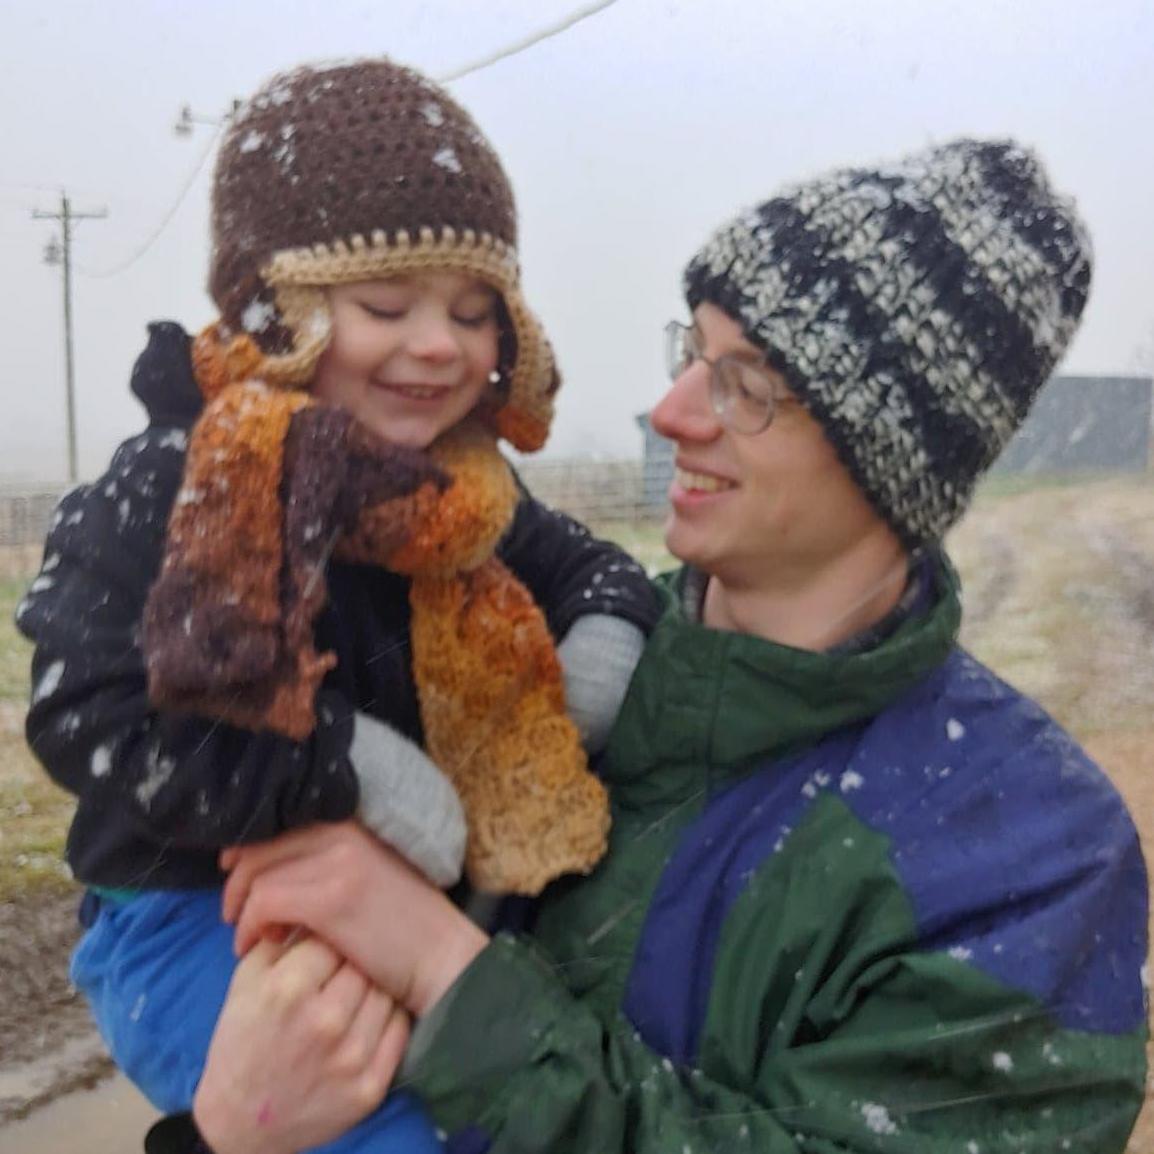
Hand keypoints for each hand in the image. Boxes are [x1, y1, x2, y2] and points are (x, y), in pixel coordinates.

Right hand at [192, 934, 408, 1153]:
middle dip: (354, 958)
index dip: (329, 937)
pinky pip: (398, 1030)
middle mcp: (324, 1022)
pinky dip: (388, 1019)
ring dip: (374, 986)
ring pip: (386, 992)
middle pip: (364, 961)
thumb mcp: (246, 981)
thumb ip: (279, 936)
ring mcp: (351, 1058)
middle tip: (345, 965)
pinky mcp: (370, 1088)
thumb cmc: (243, 1040)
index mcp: (288, 990)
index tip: (326, 945)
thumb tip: (312, 902)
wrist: (240, 1123)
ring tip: (355, 993)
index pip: (333, 936)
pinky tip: (369, 1018)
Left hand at [221, 822, 486, 1015]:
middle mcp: (343, 833)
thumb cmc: (406, 923)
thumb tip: (280, 867)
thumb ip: (332, 860)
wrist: (441, 955)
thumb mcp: (371, 872)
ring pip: (258, 875)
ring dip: (242, 907)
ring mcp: (337, 863)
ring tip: (247, 933)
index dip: (249, 846)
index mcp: (353, 823)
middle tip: (233, 911)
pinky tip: (257, 942)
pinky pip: (265, 903)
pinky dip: (250, 924)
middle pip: (262, 846)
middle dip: (237, 879)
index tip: (233, 871)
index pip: (283, 822)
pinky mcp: (329, 900)